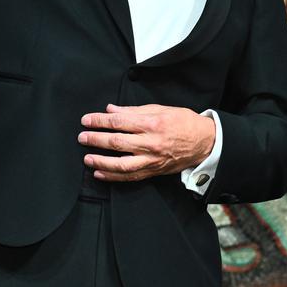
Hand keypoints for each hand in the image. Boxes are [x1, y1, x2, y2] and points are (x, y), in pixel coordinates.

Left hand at [79, 103, 215, 181]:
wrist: (205, 142)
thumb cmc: (183, 122)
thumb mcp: (160, 109)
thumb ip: (133, 110)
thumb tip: (111, 110)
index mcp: (152, 123)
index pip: (119, 122)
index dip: (100, 121)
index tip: (87, 120)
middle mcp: (151, 143)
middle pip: (117, 142)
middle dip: (96, 139)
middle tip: (82, 136)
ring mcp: (152, 160)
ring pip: (122, 164)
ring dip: (102, 162)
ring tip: (87, 158)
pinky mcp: (154, 171)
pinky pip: (131, 176)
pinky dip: (114, 176)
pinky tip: (101, 173)